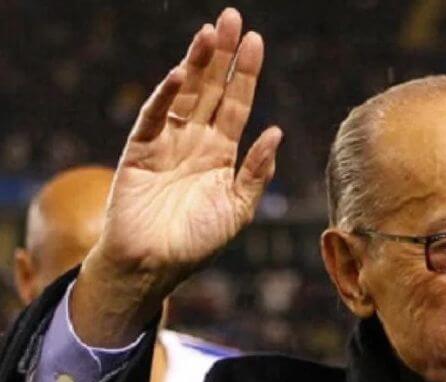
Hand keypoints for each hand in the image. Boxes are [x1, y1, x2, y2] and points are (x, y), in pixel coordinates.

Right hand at [73, 7, 280, 345]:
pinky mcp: (140, 150)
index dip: (246, 74)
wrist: (155, 265)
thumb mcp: (239, 208)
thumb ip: (257, 172)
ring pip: (185, 95)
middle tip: (232, 19)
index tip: (256, 42)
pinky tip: (181, 74)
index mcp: (221, 153)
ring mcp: (167, 142)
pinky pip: (154, 118)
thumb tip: (277, 132)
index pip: (237, 105)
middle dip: (223, 56)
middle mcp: (195, 141)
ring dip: (196, 65)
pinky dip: (166, 96)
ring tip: (210, 33)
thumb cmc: (197, 242)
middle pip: (212, 90)